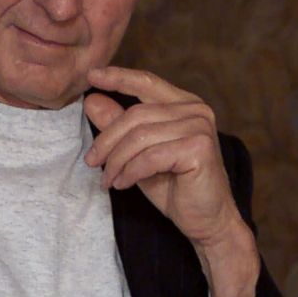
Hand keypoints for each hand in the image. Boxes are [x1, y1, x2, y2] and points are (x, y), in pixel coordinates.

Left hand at [83, 66, 258, 296]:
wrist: (206, 220)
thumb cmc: (174, 185)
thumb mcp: (137, 153)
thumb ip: (117, 126)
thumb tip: (91, 100)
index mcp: (183, 104)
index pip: (146, 82)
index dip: (117, 77)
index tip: (91, 77)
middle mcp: (195, 110)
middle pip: (135, 115)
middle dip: (106, 141)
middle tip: (91, 162)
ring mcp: (200, 127)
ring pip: (139, 137)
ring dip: (116, 161)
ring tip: (108, 180)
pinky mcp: (199, 148)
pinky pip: (149, 157)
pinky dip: (130, 172)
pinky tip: (122, 184)